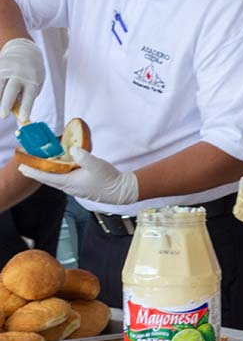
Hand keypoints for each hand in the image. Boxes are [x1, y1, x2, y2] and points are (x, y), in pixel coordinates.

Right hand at [0, 38, 44, 121]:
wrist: (25, 51)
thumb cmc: (31, 75)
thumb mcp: (33, 85)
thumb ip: (23, 96)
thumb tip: (12, 111)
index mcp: (33, 80)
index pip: (29, 96)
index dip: (26, 108)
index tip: (23, 119)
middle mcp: (20, 73)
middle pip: (11, 90)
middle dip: (6, 104)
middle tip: (2, 116)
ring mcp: (6, 68)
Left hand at [19, 148, 138, 204]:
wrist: (121, 191)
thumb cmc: (109, 179)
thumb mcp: (96, 165)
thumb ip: (84, 156)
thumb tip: (72, 149)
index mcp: (69, 182)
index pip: (46, 176)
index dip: (33, 171)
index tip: (22, 167)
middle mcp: (69, 187)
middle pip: (48, 179)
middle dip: (37, 173)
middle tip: (25, 167)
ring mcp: (75, 189)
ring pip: (56, 181)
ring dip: (47, 174)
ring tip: (41, 167)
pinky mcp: (81, 188)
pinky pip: (63, 181)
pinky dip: (57, 175)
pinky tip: (61, 170)